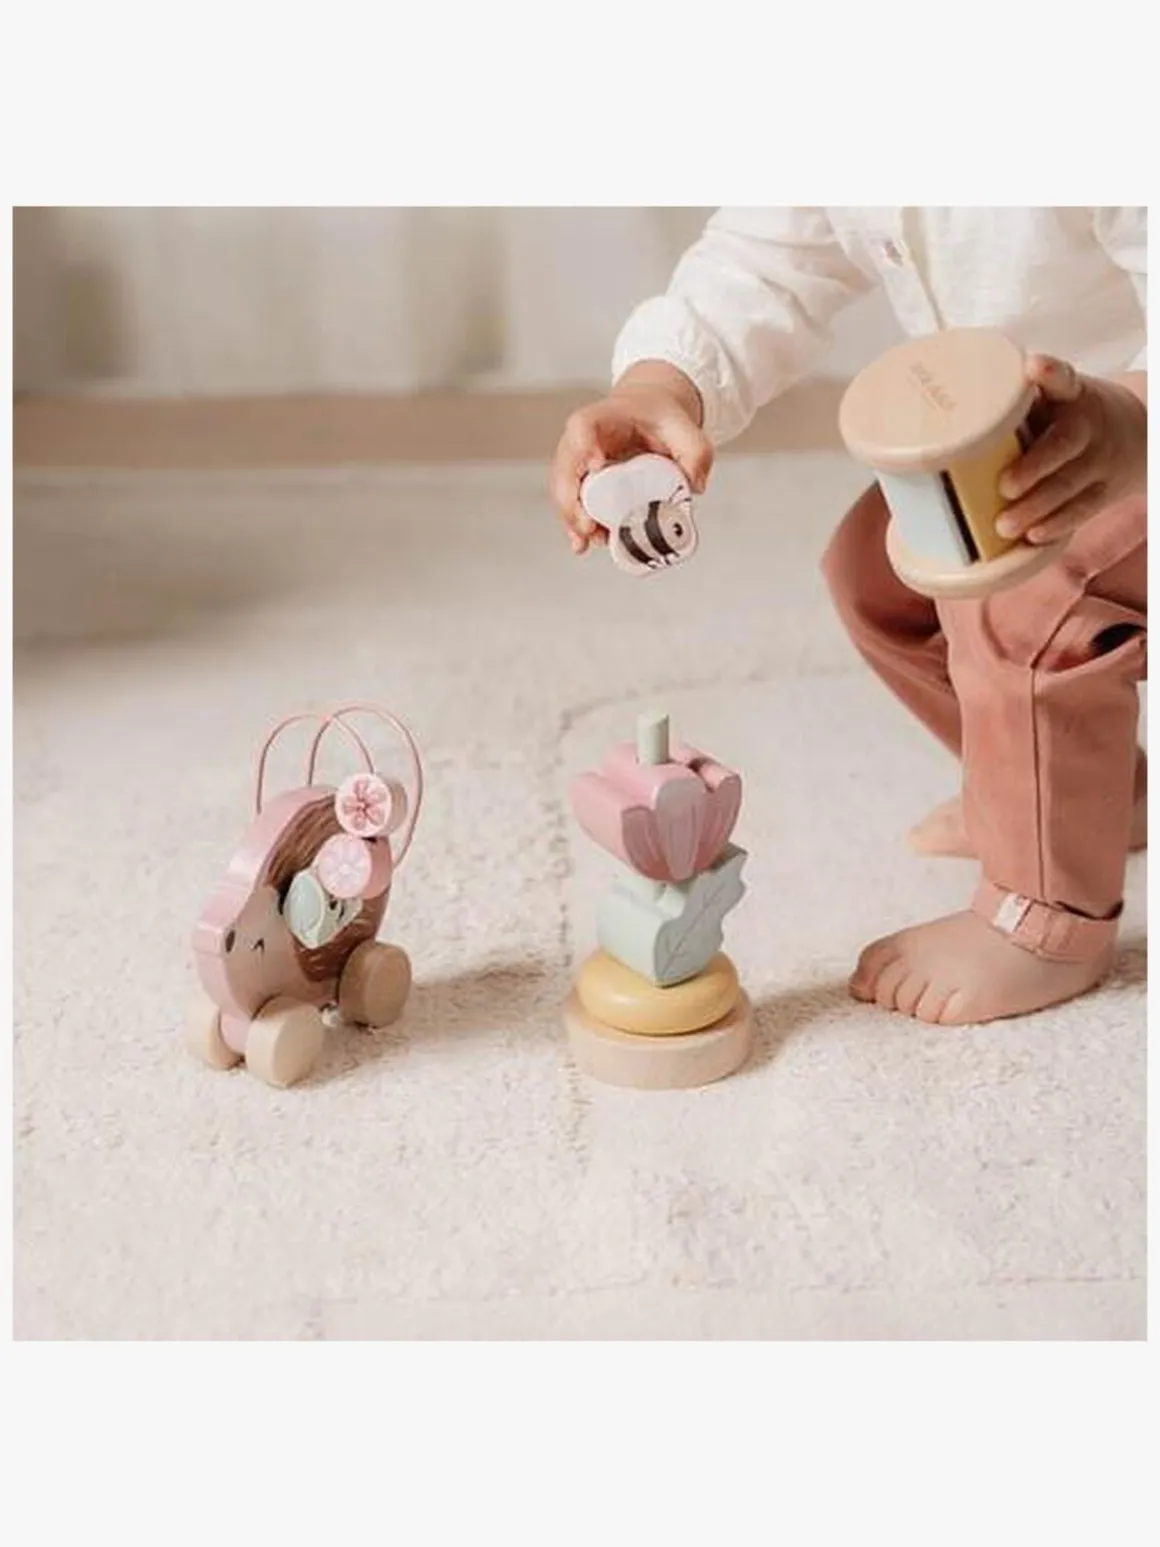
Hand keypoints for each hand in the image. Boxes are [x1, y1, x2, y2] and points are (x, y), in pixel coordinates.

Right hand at [550, 361, 713, 553]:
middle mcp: (581, 440)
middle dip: (571, 502)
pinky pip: (574, 504)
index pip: (583, 428)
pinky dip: (578, 525)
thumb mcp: (685, 427)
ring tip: (587, 543)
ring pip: (564, 492)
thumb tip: (695, 487)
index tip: (597, 466)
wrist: (650, 415)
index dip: (584, 447)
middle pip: (565, 468)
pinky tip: (585, 544)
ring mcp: (578, 463)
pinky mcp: (583, 483)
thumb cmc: (659, 417)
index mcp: (602, 418)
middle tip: (588, 527)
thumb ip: (697, 452)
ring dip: (572, 520)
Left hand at [996, 354, 1147, 545]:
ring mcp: (1098, 460)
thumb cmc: (1069, 418)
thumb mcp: (1052, 399)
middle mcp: (1087, 424)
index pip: (1062, 378)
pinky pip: (1082, 510)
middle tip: (1004, 487)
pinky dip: (1057, 525)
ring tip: (1005, 524)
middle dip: (1034, 467)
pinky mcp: (1103, 491)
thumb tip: (943, 423)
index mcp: (1070, 395)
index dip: (1049, 372)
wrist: (1136, 435)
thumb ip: (1014, 406)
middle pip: (1064, 444)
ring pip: (1070, 484)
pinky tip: (1033, 537)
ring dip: (1036, 507)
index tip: (1034, 366)